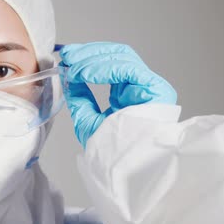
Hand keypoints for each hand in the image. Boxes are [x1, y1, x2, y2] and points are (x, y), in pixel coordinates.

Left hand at [60, 42, 176, 147]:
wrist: (127, 171)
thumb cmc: (112, 153)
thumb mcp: (88, 120)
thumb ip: (80, 97)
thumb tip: (69, 76)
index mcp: (127, 94)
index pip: (110, 63)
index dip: (87, 56)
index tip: (67, 56)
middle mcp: (140, 87)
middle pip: (116, 55)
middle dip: (89, 53)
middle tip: (68, 55)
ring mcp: (150, 87)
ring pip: (122, 58)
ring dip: (92, 60)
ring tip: (73, 69)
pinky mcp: (157, 89)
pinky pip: (128, 69)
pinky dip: (103, 68)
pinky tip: (85, 74)